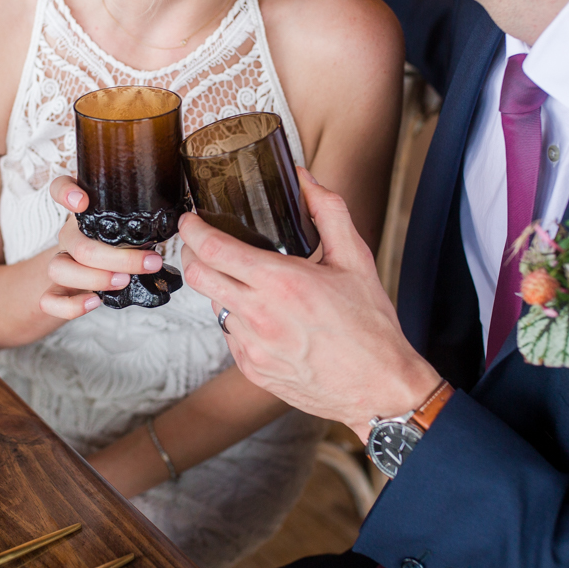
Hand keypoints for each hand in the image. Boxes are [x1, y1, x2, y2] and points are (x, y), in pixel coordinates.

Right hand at [42, 176, 165, 318]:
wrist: (81, 280)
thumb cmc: (118, 249)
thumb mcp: (129, 230)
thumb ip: (146, 220)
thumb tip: (186, 218)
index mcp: (85, 215)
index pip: (59, 189)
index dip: (65, 193)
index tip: (83, 202)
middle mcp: (68, 236)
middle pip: (77, 242)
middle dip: (116, 256)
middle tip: (148, 262)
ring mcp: (60, 262)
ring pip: (60, 268)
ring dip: (94, 276)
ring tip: (123, 282)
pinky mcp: (56, 291)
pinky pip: (50, 300)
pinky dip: (70, 304)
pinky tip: (94, 302)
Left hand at [179, 168, 442, 440]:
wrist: (379, 388)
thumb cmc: (371, 327)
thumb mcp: (356, 259)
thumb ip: (328, 211)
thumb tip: (305, 180)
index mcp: (280, 282)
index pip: (212, 249)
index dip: (192, 230)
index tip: (190, 220)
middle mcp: (259, 315)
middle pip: (198, 276)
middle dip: (192, 253)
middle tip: (201, 243)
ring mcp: (251, 346)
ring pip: (213, 306)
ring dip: (221, 289)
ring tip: (249, 284)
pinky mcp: (252, 368)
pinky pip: (230, 335)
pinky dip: (238, 320)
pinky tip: (265, 316)